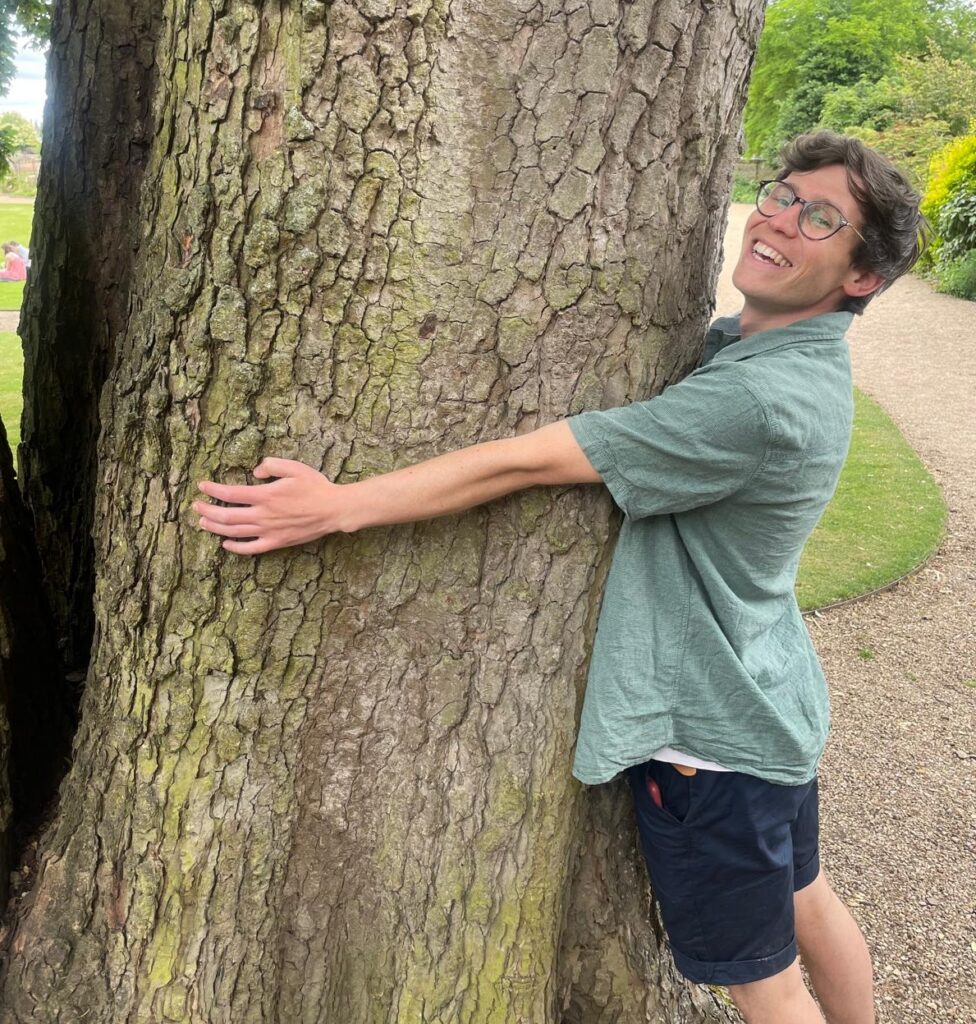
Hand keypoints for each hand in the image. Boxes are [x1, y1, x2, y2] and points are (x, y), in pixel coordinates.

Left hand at [194, 457, 342, 554]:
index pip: (230, 493)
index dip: (213, 490)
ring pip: (235, 532)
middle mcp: (263, 515)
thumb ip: (271, 465)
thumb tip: (255, 472)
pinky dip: (236, 547)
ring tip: (203, 523)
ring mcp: (269, 531)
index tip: (202, 486)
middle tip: (196, 506)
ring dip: (215, 527)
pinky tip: (226, 544)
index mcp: (265, 495)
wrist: (333, 510)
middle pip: (226, 515)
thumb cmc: (315, 486)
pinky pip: (251, 548)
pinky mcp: (277, 542)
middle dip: (207, 511)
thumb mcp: (294, 467)